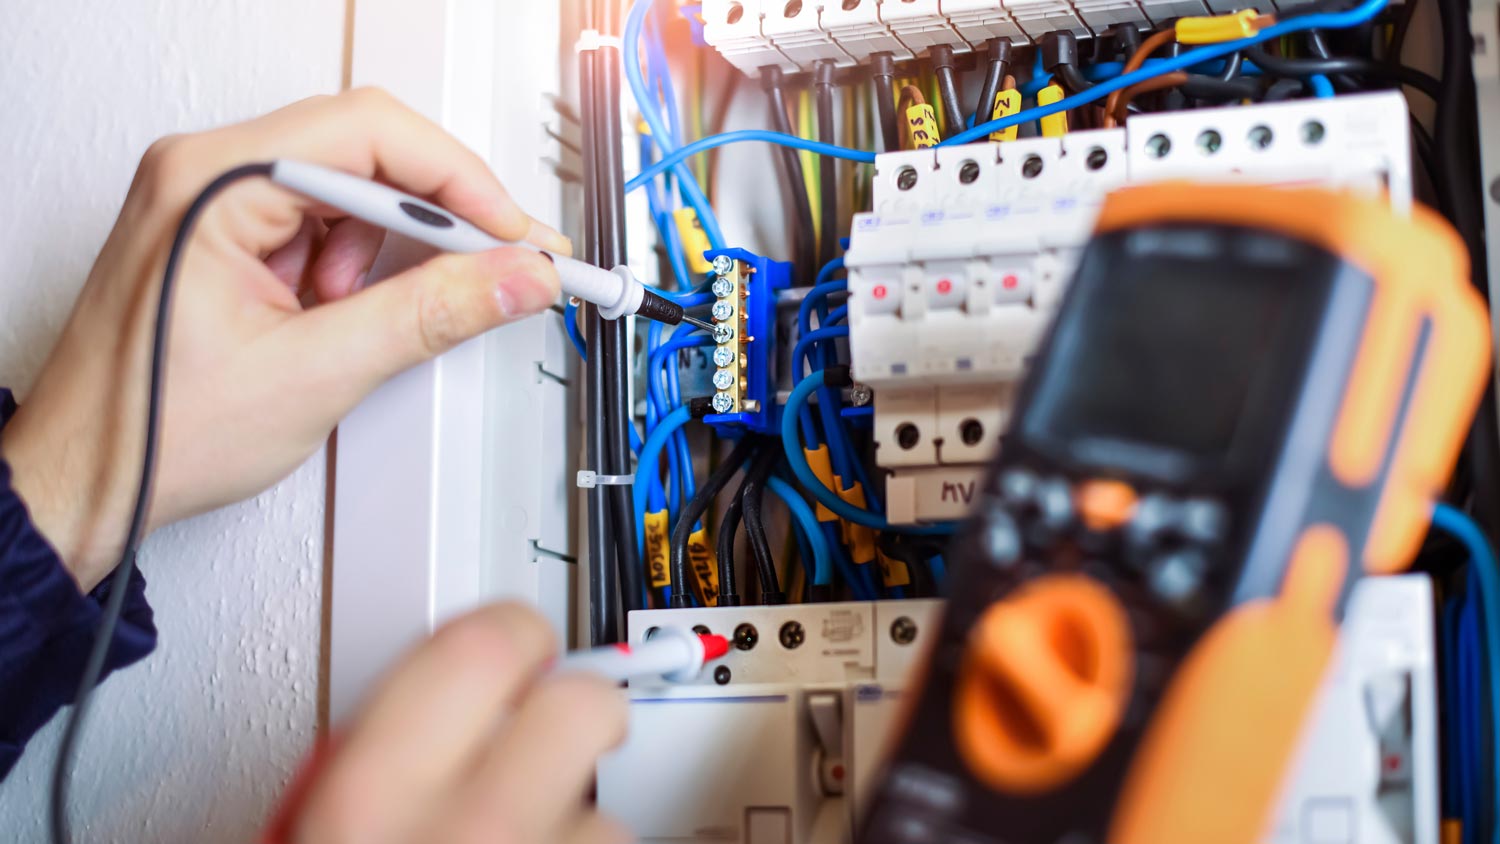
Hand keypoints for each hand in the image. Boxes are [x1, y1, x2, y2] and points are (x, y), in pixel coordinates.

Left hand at [0, 88, 568, 590]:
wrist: (87, 483)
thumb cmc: (150, 431)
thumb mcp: (315, 373)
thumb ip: (429, 315)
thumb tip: (511, 278)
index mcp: (210, 182)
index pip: (370, 133)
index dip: (461, 183)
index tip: (517, 236)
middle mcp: (204, 173)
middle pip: (366, 151)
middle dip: (437, 218)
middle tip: (498, 265)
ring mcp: (211, 201)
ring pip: (351, 190)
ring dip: (386, 251)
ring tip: (362, 318)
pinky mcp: (225, 235)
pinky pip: (322, 225)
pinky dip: (354, 271)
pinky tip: (336, 317)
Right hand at [273, 603, 629, 843]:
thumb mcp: (304, 825)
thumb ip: (358, 755)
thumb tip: (409, 704)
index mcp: (372, 800)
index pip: (483, 644)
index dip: (510, 632)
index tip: (516, 642)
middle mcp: (475, 832)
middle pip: (581, 700)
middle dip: (573, 704)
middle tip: (550, 727)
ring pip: (606, 801)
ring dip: (574, 813)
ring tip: (524, 839)